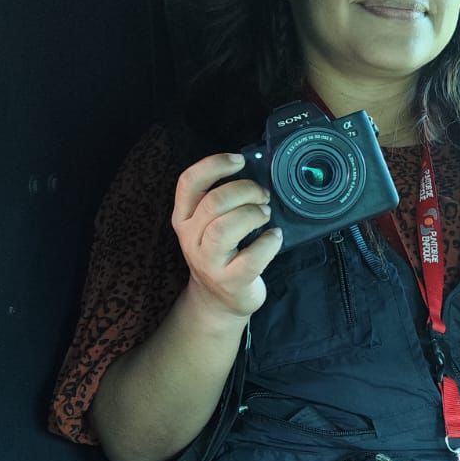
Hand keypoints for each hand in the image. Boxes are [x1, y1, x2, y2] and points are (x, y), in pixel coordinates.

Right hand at [172, 152, 284, 323]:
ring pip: (224, 229)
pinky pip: (250, 259)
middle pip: (212, 203)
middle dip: (244, 191)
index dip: (214, 165)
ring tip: (265, 214)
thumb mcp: (207, 225)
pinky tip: (275, 237)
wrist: (217, 300)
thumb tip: (254, 170)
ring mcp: (209, 262)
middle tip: (263, 195)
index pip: (188, 182)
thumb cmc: (219, 253)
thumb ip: (221, 200)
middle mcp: (191, 239)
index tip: (239, 161)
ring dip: (251, 215)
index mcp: (184, 218)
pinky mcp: (231, 282)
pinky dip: (268, 243)